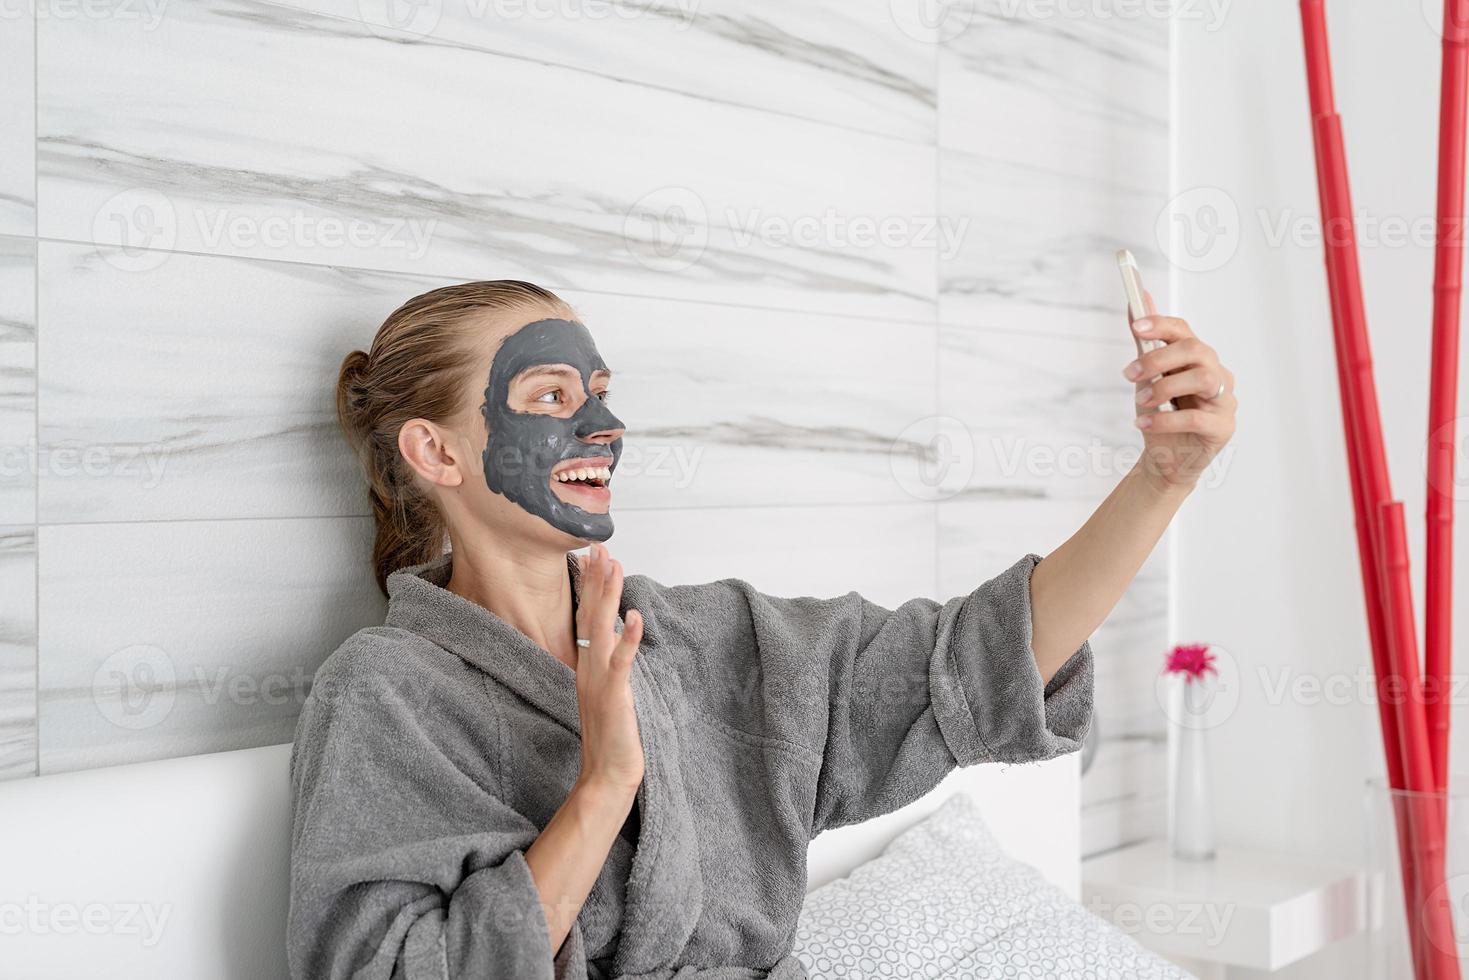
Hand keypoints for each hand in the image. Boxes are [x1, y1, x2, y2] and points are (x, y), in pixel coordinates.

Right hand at [572, 542, 645, 796]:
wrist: (607, 775)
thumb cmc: (613, 737)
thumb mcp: (609, 694)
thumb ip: (611, 666)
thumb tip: (619, 639)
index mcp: (588, 667)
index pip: (587, 618)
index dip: (590, 586)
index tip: (592, 556)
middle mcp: (589, 668)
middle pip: (591, 615)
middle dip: (596, 579)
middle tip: (598, 547)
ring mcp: (599, 681)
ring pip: (602, 630)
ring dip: (609, 596)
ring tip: (614, 566)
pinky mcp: (614, 695)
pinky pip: (621, 663)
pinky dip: (629, 639)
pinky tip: (636, 617)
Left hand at [1125, 292, 1236, 490]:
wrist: (1165, 458)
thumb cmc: (1160, 413)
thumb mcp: (1147, 375)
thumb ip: (1144, 341)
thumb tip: (1137, 298)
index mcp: (1198, 359)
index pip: (1185, 332)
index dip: (1162, 324)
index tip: (1136, 326)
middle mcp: (1217, 374)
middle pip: (1197, 351)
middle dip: (1159, 359)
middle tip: (1129, 374)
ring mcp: (1224, 401)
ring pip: (1205, 379)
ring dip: (1165, 388)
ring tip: (1141, 402)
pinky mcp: (1223, 428)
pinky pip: (1198, 418)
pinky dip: (1166, 420)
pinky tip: (1144, 424)